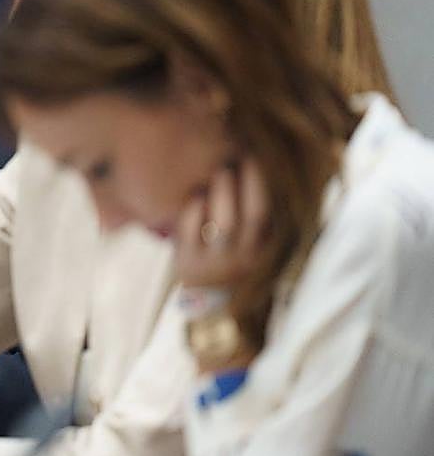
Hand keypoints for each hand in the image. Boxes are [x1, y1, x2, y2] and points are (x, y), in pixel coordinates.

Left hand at [176, 158, 267, 289]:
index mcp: (260, 247)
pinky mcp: (189, 263)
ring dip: (222, 194)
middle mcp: (243, 255)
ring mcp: (216, 260)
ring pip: (224, 225)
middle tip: (233, 159)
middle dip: (245, 183)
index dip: (259, 183)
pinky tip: (195, 195)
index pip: (266, 212)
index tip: (251, 156)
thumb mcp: (248, 242)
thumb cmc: (227, 255)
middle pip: (252, 215)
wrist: (204, 298)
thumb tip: (252, 163)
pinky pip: (192, 233)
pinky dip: (193, 211)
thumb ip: (251, 215)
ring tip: (218, 171)